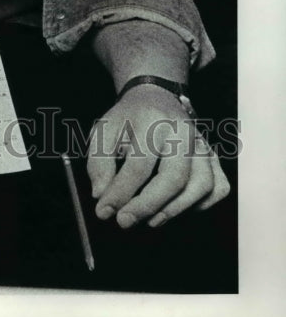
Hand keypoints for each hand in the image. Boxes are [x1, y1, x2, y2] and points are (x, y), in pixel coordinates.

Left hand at [86, 84, 229, 228]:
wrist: (155, 95)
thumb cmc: (129, 117)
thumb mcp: (104, 129)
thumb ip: (99, 162)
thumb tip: (102, 196)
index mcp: (153, 121)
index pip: (139, 164)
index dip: (121, 192)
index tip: (104, 211)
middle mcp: (183, 131)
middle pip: (175, 177)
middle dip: (148, 205)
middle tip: (125, 221)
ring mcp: (202, 144)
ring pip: (201, 186)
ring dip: (174, 209)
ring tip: (149, 220)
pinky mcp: (213, 156)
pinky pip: (217, 187)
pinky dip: (200, 204)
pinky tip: (176, 206)